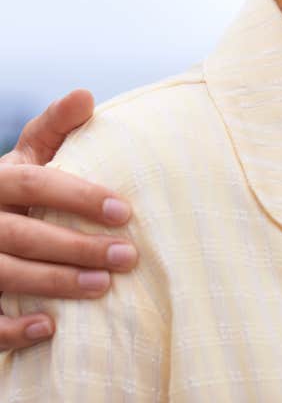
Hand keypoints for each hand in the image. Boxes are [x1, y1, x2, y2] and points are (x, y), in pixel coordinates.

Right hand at [0, 90, 136, 351]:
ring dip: (56, 284)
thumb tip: (85, 94)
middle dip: (78, 247)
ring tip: (104, 287)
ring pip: (6, 275)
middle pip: (26, 234)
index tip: (125, 211)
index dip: (80, 196)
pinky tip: (51, 328)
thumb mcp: (29, 152)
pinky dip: (12, 329)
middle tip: (127, 256)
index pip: (37, 183)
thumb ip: (56, 126)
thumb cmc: (15, 186)